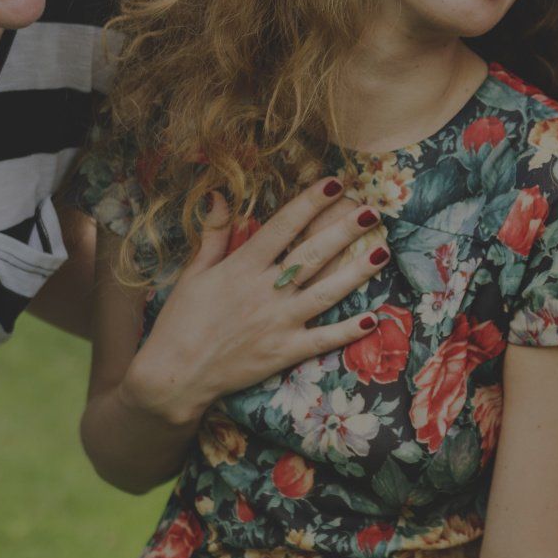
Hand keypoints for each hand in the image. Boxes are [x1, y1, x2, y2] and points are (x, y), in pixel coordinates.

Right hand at [124, 178, 389, 423]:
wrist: (174, 375)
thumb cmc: (180, 321)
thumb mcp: (194, 273)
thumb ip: (214, 234)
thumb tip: (220, 195)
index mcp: (242, 267)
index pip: (282, 226)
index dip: (310, 202)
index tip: (334, 182)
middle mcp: (265, 291)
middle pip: (312, 254)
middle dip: (344, 230)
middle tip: (371, 210)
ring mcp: (278, 323)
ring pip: (327, 292)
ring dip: (357, 272)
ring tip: (383, 252)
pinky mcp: (284, 352)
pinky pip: (323, 340)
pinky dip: (348, 331)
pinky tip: (372, 318)